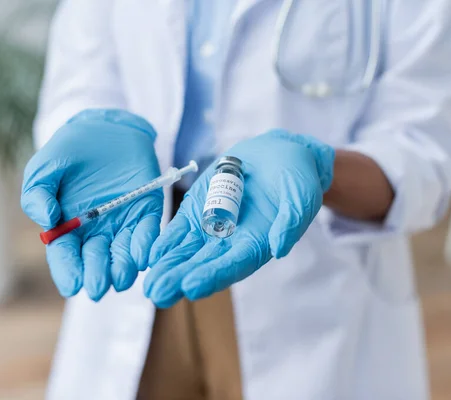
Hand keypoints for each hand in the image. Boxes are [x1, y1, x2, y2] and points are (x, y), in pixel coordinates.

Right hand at [21, 109, 162, 300]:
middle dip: (97, 274)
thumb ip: (38, 193)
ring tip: (121, 277)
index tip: (73, 286)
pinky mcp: (147, 210)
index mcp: (69, 227)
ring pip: (124, 253)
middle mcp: (97, 232)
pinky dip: (145, 245)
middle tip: (99, 287)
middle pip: (96, 260)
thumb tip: (46, 220)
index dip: (69, 272)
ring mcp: (123, 223)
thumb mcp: (45, 168)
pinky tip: (143, 257)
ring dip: (123, 267)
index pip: (66, 257)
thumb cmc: (69, 151)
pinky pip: (147, 232)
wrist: (104, 127)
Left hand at [144, 130, 334, 306]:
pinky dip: (166, 241)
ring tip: (149, 283)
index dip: (213, 275)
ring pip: (187, 251)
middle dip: (181, 278)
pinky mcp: (198, 210)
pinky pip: (179, 229)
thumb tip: (279, 248)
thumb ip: (291, 221)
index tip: (191, 287)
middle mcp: (232, 242)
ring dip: (168, 266)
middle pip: (205, 264)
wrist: (280, 156)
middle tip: (158, 294)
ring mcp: (212, 227)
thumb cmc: (297, 179)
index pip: (234, 264)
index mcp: (257, 243)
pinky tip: (150, 255)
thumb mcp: (301, 195)